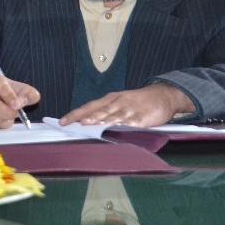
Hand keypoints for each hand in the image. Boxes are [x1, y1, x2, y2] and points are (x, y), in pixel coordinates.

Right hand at [0, 70, 39, 128]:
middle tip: (16, 113)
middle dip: (8, 112)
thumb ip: (27, 92)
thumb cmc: (3, 91)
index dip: (9, 96)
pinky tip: (2, 119)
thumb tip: (28, 100)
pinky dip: (0, 125)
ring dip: (5, 120)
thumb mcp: (16, 87)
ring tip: (9, 115)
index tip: (17, 105)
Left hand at [60, 83, 191, 127]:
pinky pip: (133, 122)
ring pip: (115, 116)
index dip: (76, 114)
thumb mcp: (118, 101)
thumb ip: (103, 111)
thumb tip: (83, 123)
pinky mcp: (144, 116)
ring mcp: (131, 109)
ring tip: (93, 127)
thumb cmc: (136, 100)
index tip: (62, 122)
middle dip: (89, 118)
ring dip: (104, 121)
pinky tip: (118, 130)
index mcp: (110, 98)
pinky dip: (125, 126)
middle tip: (79, 124)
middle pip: (101, 111)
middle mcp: (118, 102)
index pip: (89, 106)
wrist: (162, 94)